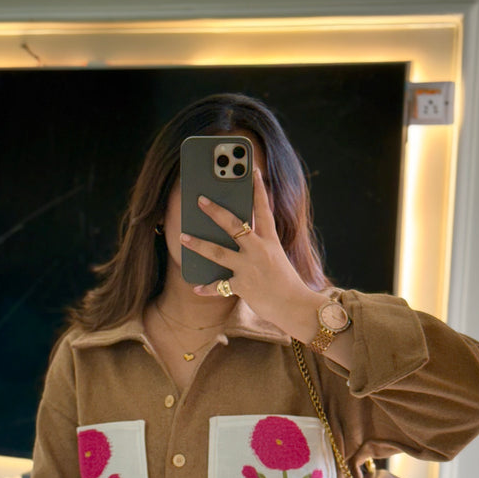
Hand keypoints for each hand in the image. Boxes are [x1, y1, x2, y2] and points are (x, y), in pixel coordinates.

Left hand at [181, 168, 322, 341]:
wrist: (296, 306)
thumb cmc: (286, 283)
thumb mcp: (276, 259)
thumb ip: (259, 247)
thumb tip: (235, 239)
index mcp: (270, 241)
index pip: (263, 210)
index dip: (258, 189)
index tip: (253, 171)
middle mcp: (259, 250)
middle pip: (234, 225)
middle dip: (215, 211)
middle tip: (200, 200)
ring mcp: (250, 268)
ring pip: (218, 252)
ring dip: (198, 244)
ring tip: (183, 236)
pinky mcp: (243, 286)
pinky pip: (219, 286)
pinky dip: (207, 288)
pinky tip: (195, 286)